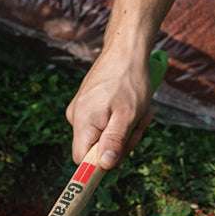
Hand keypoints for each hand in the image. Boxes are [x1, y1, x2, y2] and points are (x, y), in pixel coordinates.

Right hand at [65, 49, 153, 168]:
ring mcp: (82, 110)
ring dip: (125, 129)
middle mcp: (76, 117)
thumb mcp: (128, 115)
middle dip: (122, 142)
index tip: (121, 155)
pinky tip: (131, 105)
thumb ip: (114, 141)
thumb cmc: (129, 80)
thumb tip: (104, 166)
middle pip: (97, 149)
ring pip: (104, 136)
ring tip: (137, 110)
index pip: (82, 160)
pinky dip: (121, 119)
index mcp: (82, 121)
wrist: (126, 49)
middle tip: (138, 123)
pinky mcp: (89, 105)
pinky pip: (105, 123)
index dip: (100, 164)